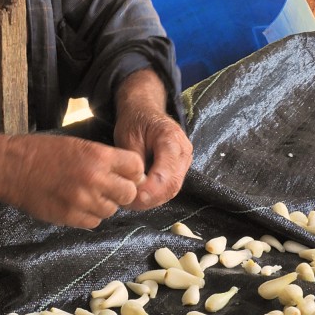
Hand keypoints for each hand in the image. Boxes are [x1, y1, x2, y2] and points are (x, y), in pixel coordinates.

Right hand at [2, 134, 145, 228]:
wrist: (12, 168)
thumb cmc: (43, 152)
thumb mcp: (78, 145)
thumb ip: (105, 159)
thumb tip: (129, 175)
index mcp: (98, 156)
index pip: (136, 167)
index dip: (133, 172)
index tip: (126, 174)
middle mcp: (94, 178)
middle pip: (129, 193)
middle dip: (121, 192)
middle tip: (108, 188)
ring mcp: (82, 200)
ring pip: (111, 210)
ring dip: (103, 205)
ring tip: (86, 194)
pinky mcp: (71, 217)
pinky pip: (94, 222)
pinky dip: (88, 215)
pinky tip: (75, 204)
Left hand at [113, 69, 191, 209]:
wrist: (145, 110)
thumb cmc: (136, 121)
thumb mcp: (129, 137)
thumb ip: (135, 161)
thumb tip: (136, 186)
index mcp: (171, 139)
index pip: (166, 173)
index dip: (151, 189)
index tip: (134, 197)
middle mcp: (184, 151)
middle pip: (172, 185)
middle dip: (151, 198)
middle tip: (129, 203)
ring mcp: (185, 160)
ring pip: (173, 189)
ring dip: (153, 200)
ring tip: (132, 201)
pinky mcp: (180, 168)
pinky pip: (171, 187)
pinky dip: (156, 195)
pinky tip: (140, 196)